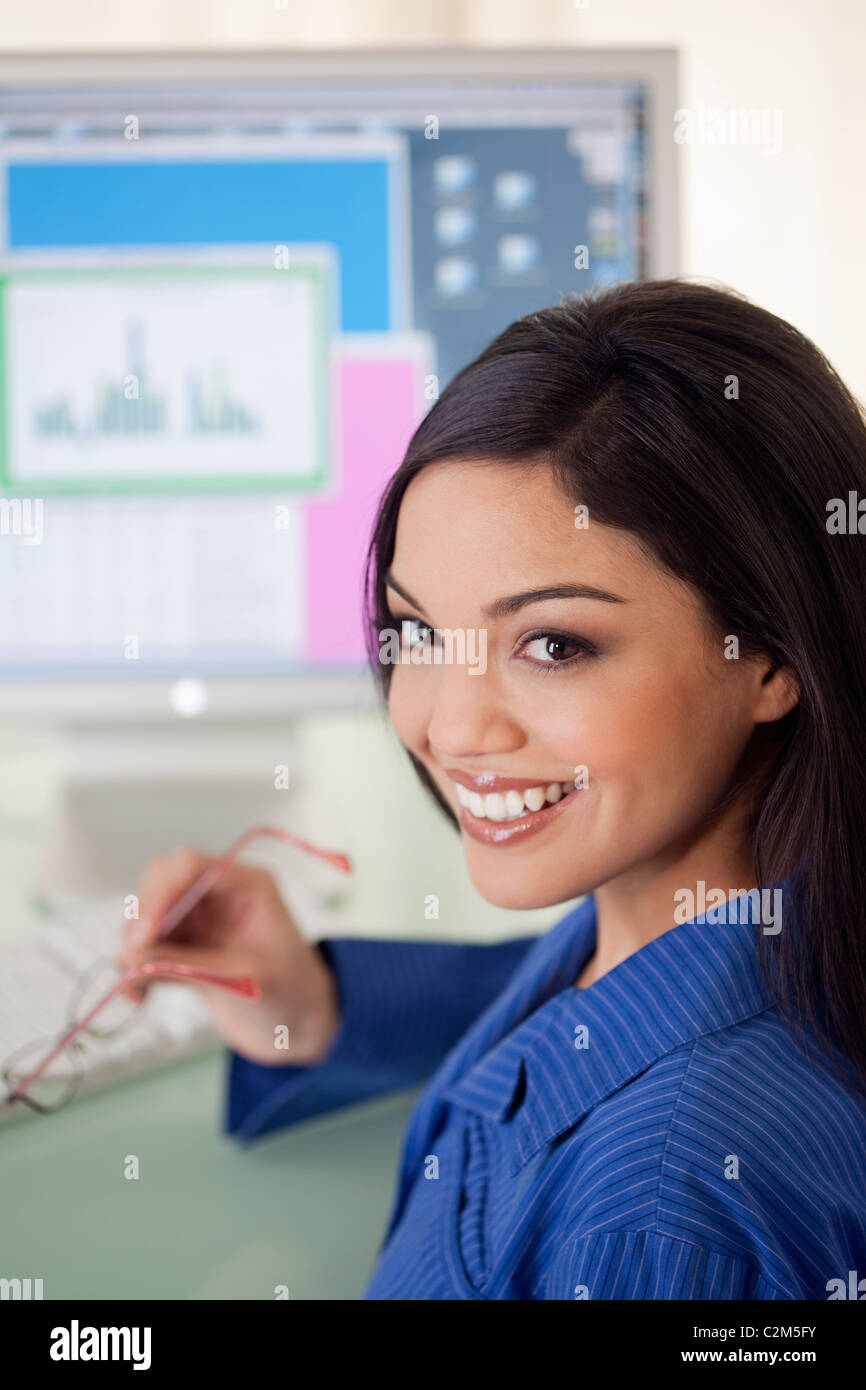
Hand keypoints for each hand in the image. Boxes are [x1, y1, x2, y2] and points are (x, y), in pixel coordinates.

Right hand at [117, 848, 340, 1066]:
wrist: (300, 1027)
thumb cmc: (291, 992)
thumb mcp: (243, 976)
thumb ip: (188, 964)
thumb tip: (131, 957)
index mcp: (245, 884)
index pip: (188, 866)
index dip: (158, 894)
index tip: (143, 935)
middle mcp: (219, 895)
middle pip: (161, 884)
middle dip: (141, 919)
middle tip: (133, 959)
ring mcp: (201, 922)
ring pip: (149, 918)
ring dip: (134, 949)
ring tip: (134, 990)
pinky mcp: (187, 950)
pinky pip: (149, 949)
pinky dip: (137, 968)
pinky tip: (138, 996)